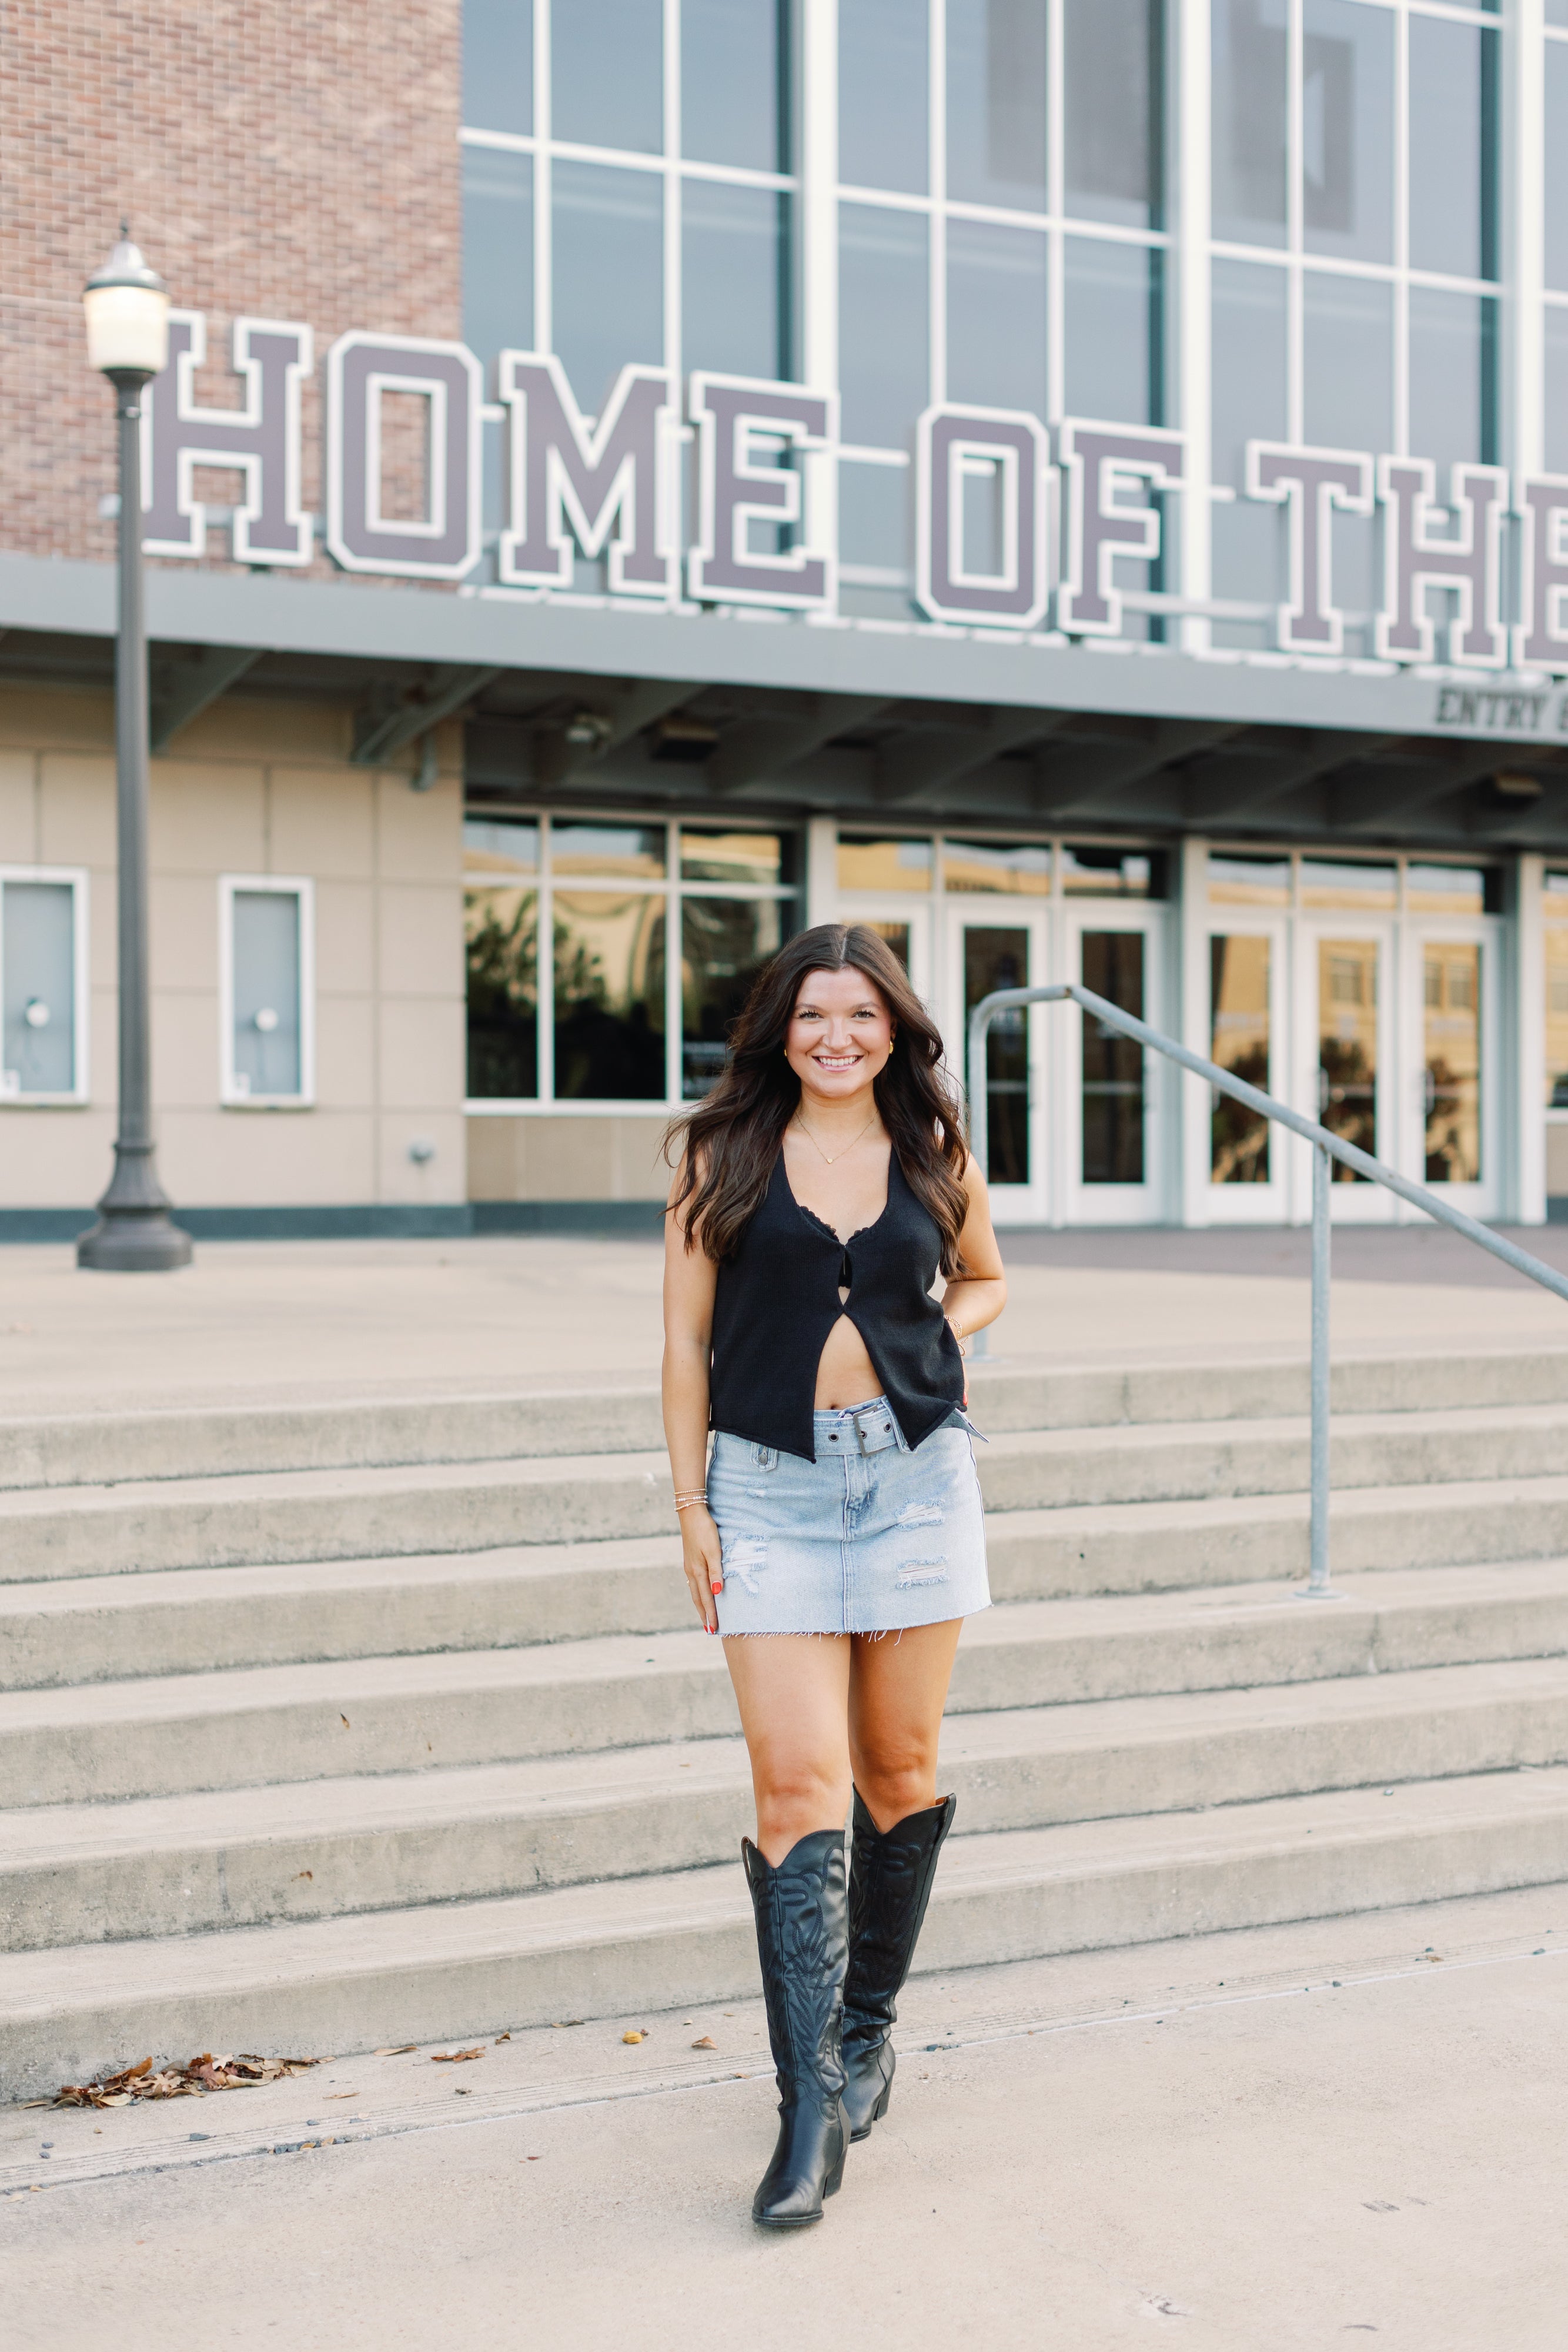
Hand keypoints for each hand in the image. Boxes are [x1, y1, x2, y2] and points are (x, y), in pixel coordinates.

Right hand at [679, 1506, 723, 1633]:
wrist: (691, 1512)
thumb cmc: (705, 1530)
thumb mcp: (713, 1550)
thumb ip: (716, 1572)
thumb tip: (717, 1593)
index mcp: (697, 1571)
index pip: (706, 1598)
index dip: (710, 1614)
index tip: (714, 1628)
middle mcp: (691, 1571)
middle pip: (698, 1598)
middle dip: (704, 1614)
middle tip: (709, 1629)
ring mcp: (689, 1566)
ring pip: (695, 1591)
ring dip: (701, 1605)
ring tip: (705, 1617)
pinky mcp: (689, 1560)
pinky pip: (694, 1583)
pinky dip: (698, 1593)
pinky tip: (700, 1594)